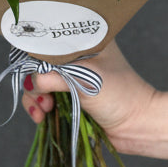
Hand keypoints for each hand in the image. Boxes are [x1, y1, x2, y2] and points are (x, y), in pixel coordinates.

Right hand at [21, 40, 156, 154]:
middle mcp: (75, 57)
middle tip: (43, 100)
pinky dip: (39, 108)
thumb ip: (54, 77)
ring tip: (42, 113)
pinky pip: (45, 100)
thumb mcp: (85, 78)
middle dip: (34, 84)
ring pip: (39, 84)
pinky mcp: (69, 99)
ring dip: (35, 99)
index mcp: (84, 40)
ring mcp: (72, 78)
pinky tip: (41, 118)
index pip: (48, 41)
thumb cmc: (119, 95)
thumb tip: (29, 82)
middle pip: (39, 65)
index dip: (35, 57)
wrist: (138, 126)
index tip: (34, 76)